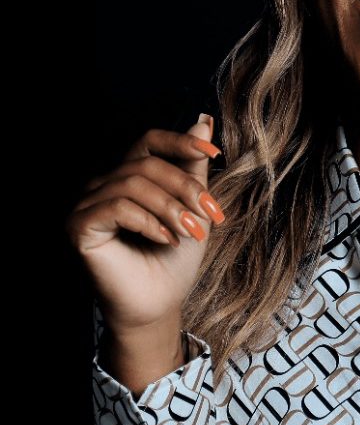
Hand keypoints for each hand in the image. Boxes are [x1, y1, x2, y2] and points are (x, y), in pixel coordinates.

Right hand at [66, 113, 223, 336]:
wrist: (159, 303)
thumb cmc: (175, 259)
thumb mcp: (193, 207)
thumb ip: (194, 167)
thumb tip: (203, 121)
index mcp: (130, 176)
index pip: (150, 141)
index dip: (181, 142)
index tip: (215, 154)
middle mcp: (104, 185)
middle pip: (147, 165)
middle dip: (186, 188)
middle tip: (211, 215)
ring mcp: (88, 205)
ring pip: (134, 185)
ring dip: (171, 209)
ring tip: (191, 233)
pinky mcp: (79, 226)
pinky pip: (117, 207)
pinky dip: (149, 222)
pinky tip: (166, 239)